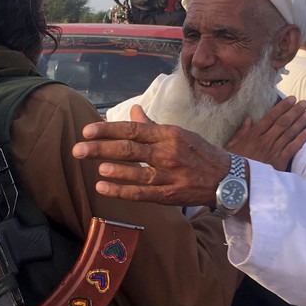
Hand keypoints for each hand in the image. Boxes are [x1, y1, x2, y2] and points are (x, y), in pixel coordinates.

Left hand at [72, 104, 230, 205]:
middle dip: (100, 149)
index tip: (88, 130)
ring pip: (134, 172)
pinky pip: (140, 193)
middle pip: (128, 149)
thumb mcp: (179, 133)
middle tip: (78, 150)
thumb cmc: (200, 153)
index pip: (132, 129)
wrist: (227, 179)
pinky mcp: (168, 195)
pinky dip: (120, 191)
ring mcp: (168, 175)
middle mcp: (166, 153)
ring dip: (112, 170)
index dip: (108, 129)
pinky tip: (103, 188)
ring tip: (94, 167)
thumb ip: (152, 125)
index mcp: (167, 134)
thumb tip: (133, 110)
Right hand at [225, 96, 305, 171]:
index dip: (282, 107)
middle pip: (282, 123)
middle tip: (304, 103)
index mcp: (253, 135)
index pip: (270, 117)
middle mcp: (265, 141)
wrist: (238, 182)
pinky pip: (292, 148)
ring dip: (300, 122)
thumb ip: (241, 132)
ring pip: (289, 133)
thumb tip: (250, 118)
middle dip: (294, 111)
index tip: (291, 99)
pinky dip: (301, 140)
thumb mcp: (231, 146)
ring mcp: (273, 151)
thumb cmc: (233, 164)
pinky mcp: (279, 162)